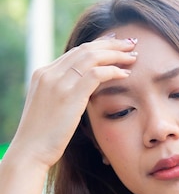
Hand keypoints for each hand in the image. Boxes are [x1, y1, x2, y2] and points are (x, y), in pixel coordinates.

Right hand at [9, 34, 137, 168]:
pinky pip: (96, 74)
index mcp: (43, 73)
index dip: (98, 46)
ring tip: (133, 56)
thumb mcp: (50, 107)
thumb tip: (83, 92)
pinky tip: (126, 74)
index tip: (115, 44)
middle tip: (130, 43)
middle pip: (85, 49)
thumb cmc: (43, 136)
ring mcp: (58, 82)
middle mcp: (49, 73)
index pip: (75, 52)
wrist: (31, 150)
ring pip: (92, 57)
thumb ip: (64, 94)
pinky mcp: (69, 94)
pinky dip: (113, 71)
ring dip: (116, 54)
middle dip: (110, 44)